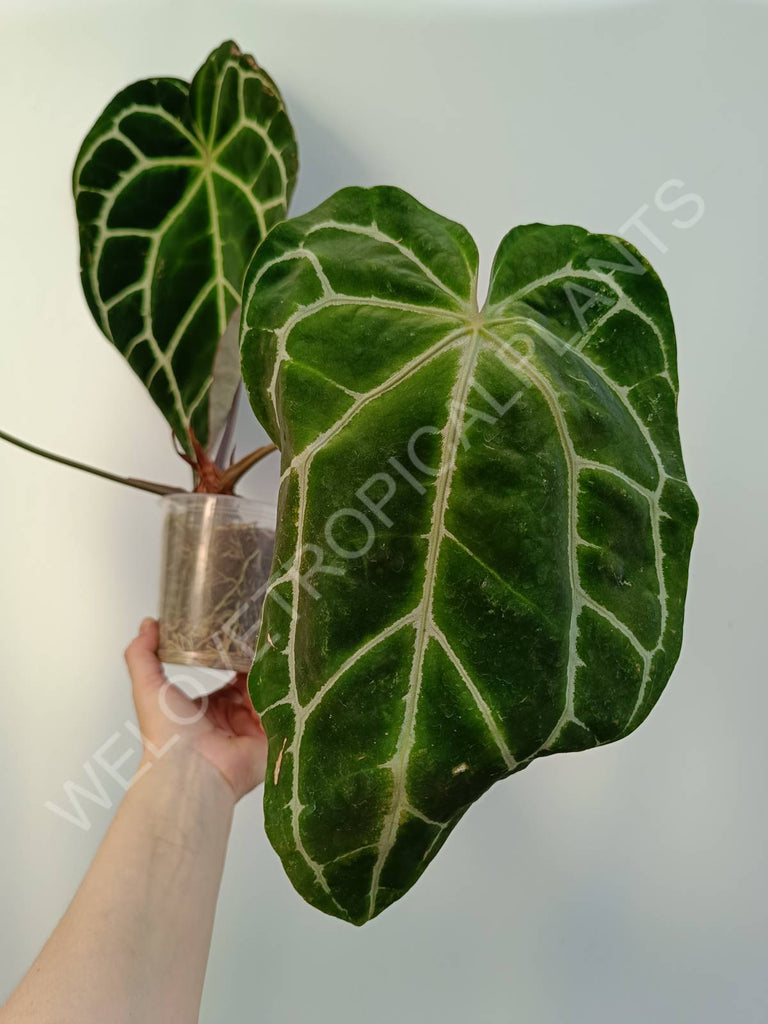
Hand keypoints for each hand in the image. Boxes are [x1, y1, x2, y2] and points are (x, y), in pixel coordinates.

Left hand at [125, 618, 267, 800]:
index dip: (236, 654)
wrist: (188, 771)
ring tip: (277, 648)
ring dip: (273, 672)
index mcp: (209, 706)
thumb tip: (148, 624)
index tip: (243, 633)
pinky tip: (284, 672)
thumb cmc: (166, 734)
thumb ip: (142, 654)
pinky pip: (282, 708)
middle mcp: (233, 717)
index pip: (230, 673)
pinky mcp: (270, 737)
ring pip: (270, 691)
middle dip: (259, 661)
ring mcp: (253, 727)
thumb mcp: (148, 686)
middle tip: (266, 637)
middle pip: (254, 681)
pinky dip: (284, 691)